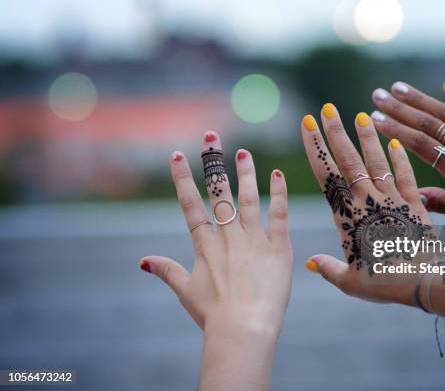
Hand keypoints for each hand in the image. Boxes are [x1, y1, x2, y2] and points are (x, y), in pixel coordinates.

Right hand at [139, 131, 291, 335]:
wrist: (243, 330)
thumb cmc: (213, 316)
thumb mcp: (186, 292)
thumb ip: (166, 271)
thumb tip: (143, 261)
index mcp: (205, 246)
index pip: (190, 205)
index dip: (183, 179)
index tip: (177, 155)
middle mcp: (228, 237)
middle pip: (219, 193)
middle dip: (213, 163)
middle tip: (212, 137)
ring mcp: (254, 240)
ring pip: (248, 199)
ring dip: (245, 172)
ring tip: (243, 152)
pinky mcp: (278, 248)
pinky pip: (279, 215)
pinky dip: (278, 193)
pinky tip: (276, 174)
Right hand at [301, 105, 436, 305]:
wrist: (425, 280)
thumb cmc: (384, 284)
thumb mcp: (351, 282)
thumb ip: (329, 269)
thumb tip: (311, 263)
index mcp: (347, 216)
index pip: (326, 174)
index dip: (315, 148)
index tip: (307, 125)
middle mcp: (368, 201)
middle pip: (348, 160)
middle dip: (335, 133)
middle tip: (327, 109)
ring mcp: (393, 199)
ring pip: (376, 161)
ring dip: (368, 138)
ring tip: (362, 115)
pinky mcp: (415, 202)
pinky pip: (406, 174)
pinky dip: (400, 158)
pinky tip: (395, 142)